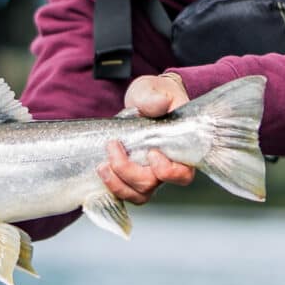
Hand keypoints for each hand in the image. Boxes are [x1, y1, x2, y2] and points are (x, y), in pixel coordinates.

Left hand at [97, 74, 194, 205]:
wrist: (145, 100)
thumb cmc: (156, 96)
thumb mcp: (156, 90)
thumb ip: (155, 97)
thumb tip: (158, 105)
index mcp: (180, 149)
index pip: (182, 175)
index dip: (167, 171)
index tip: (152, 152)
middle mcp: (166, 167)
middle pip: (151, 185)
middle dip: (128, 171)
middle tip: (113, 146)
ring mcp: (148, 174)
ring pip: (137, 194)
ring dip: (116, 183)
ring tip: (102, 165)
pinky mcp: (132, 176)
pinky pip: (124, 191)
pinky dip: (111, 185)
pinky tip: (102, 170)